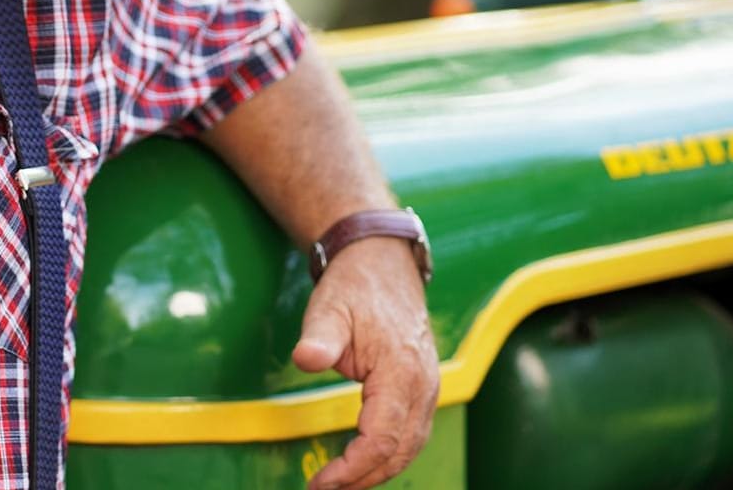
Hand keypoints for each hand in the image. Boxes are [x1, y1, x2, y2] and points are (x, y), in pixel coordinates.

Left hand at [292, 237, 439, 489]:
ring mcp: (427, 389)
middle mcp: (423, 385)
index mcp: (402, 370)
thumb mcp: (329, 307)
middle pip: (399, 451)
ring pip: (409, 447)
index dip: (353, 468)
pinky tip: (362, 465)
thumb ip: (319, 337)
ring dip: (376, 472)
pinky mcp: (421, 390)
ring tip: (338, 486)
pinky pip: (411, 435)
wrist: (383, 264)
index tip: (320, 482)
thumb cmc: (354, 287)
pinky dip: (388, 456)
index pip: (382, 437)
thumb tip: (305, 358)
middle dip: (362, 479)